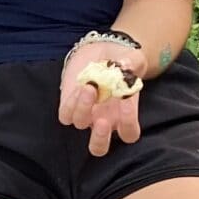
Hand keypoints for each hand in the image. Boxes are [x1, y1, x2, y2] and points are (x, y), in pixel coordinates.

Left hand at [59, 40, 143, 158]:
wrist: (102, 50)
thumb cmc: (122, 61)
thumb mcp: (133, 59)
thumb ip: (133, 64)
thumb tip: (125, 66)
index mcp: (124, 117)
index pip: (129, 134)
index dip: (128, 122)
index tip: (127, 99)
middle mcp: (104, 121)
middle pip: (98, 148)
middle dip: (99, 138)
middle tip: (102, 121)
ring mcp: (85, 115)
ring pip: (80, 124)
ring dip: (84, 107)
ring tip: (90, 85)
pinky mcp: (69, 105)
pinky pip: (65, 114)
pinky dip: (70, 102)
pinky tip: (79, 85)